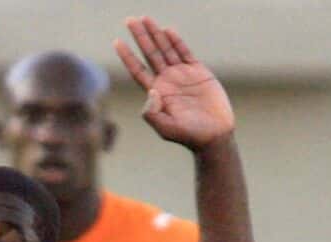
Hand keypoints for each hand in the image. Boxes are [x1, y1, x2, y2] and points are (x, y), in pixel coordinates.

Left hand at [114, 17, 234, 149]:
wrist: (214, 135)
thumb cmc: (188, 135)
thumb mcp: (165, 128)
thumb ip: (153, 113)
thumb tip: (151, 90)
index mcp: (156, 93)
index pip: (137, 70)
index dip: (127, 56)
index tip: (116, 41)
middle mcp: (166, 81)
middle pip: (149, 54)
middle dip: (140, 37)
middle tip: (130, 20)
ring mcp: (182, 75)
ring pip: (165, 49)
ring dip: (156, 34)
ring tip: (146, 18)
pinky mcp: (198, 72)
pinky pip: (184, 52)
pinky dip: (176, 41)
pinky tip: (167, 31)